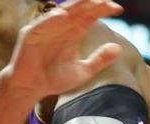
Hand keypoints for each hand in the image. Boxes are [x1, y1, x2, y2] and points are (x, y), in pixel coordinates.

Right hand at [0, 0, 123, 97]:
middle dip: (92, 5)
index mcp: (73, 33)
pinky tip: (64, 16)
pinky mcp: (31, 35)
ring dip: (75, 7)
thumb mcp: (83, 71)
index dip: (103, 10)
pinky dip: (51, 19)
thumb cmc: (54, 79)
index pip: (90, 17)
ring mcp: (45, 29)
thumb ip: (100, 60)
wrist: (31, 88)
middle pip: (78, 11)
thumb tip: (119, 47)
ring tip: (90, 2)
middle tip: (106, 2)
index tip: (118, 10)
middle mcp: (60, 27)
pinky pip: (41, 24)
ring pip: (62, 13)